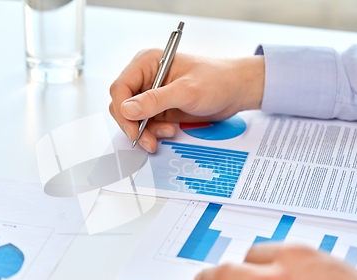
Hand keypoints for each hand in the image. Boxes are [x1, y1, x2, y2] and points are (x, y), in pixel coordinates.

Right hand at [109, 49, 263, 151]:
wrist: (235, 91)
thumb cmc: (216, 81)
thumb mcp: (186, 91)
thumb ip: (155, 100)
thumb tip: (127, 109)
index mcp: (146, 63)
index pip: (120, 88)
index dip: (122, 110)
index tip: (134, 129)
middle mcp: (145, 77)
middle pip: (122, 105)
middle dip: (133, 125)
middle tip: (148, 140)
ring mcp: (151, 94)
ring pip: (132, 118)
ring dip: (145, 131)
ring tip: (167, 133)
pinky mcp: (159, 108)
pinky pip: (145, 124)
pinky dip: (153, 132)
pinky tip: (169, 132)